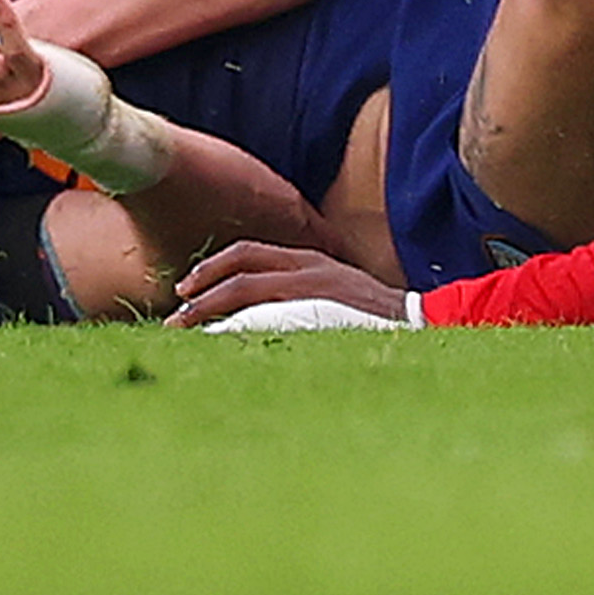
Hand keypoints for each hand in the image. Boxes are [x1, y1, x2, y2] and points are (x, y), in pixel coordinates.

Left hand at [168, 240, 418, 329]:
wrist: (417, 325)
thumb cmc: (373, 320)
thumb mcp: (333, 297)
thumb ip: (299, 299)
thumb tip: (254, 319)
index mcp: (308, 260)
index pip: (251, 252)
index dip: (214, 267)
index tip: (188, 289)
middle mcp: (307, 265)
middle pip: (243, 260)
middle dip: (204, 282)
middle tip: (177, 309)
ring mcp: (314, 284)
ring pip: (248, 286)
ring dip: (211, 305)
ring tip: (184, 326)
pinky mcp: (320, 307)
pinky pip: (268, 313)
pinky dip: (239, 324)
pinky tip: (219, 342)